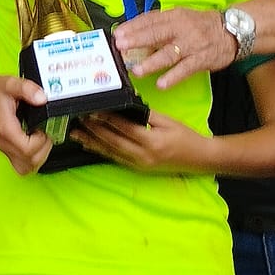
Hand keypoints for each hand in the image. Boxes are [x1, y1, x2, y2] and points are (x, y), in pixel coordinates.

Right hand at [0, 74, 51, 174]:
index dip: (41, 140)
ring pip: (28, 167)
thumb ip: (27, 89)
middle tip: (43, 132)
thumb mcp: (12, 84)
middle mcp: (4, 143)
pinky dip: (33, 159)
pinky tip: (35, 145)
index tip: (42, 128)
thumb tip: (41, 98)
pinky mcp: (9, 152)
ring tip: (40, 138)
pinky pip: (24, 167)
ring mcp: (5, 150)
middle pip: (30, 161)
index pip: (28, 149)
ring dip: (40, 155)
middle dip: (44, 147)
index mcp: (5, 129)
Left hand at [70, 111, 203, 173]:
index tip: (93, 110)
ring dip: (92, 142)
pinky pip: (115, 158)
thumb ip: (146, 115)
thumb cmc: (186, 137)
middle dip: (94, 130)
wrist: (199, 159)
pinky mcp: (137, 168)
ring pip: (110, 152)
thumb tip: (126, 106)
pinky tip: (89, 145)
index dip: (107, 119)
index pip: (124, 128)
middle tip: (79, 119)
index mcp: (152, 142)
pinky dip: (101, 151)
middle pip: (113, 141)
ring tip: (75, 134)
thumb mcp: (168, 121)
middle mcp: (143, 156)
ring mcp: (139, 164)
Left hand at [109, 8, 237, 89]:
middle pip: (156, 34)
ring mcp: (192, 44)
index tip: (118, 34)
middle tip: (120, 47)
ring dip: (152, 62)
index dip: (133, 27)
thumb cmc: (201, 25)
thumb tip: (133, 32)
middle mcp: (182, 28)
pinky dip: (173, 77)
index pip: (150, 20)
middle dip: (137, 41)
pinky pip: (185, 69)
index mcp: (174, 16)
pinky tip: (162, 83)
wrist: (232, 30)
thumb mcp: (180, 18)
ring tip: (137, 70)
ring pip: (169, 53)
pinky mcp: (201, 59)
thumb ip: (159, 25)